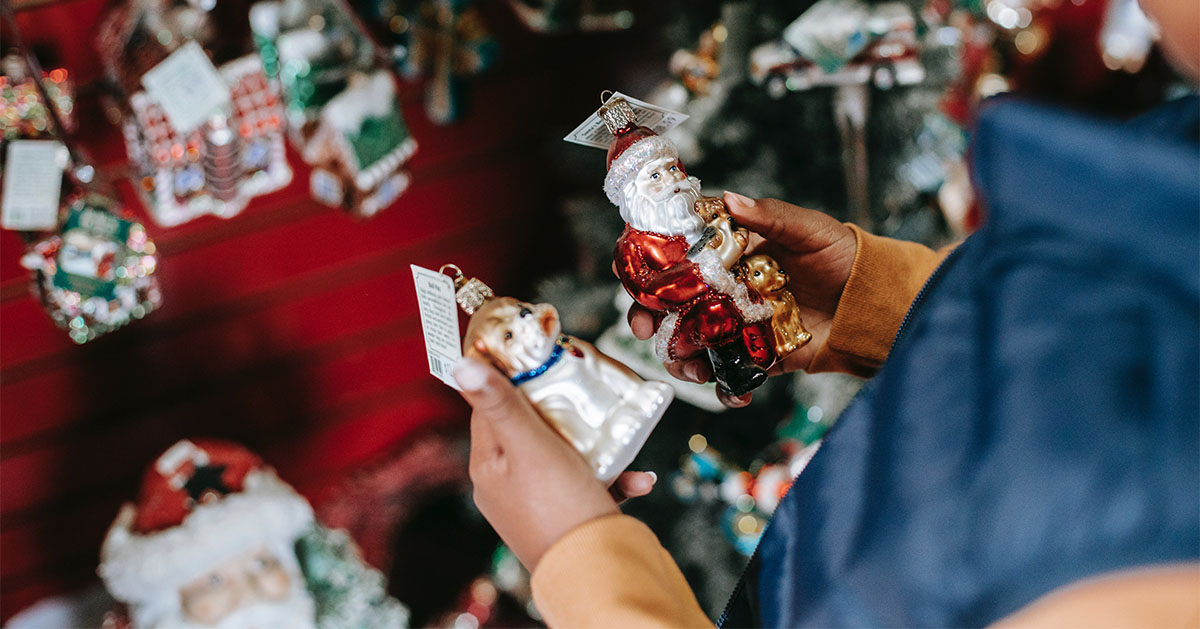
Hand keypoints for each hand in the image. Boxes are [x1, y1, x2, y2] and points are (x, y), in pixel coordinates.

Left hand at [453, 358, 655, 570]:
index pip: (490, 407)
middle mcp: (506, 484)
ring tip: (618, 436)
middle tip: (586, 390)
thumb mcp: (530, 445)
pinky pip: (588, 485)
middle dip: (563, 410)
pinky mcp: (566, 519)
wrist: (594, 572)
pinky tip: (638, 479)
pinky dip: (613, 477)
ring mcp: (536, 503)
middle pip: (530, 428)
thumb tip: (461, 365)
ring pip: (564, 455)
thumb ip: (500, 405)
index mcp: (487, 464)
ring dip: (596, 445)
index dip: (512, 378)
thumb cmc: (559, 508)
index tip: (539, 356)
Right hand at [625, 192, 855, 406]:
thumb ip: (770, 216)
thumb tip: (732, 200)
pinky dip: (725, 389)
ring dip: (679, 358)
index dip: (646, 264)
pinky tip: (733, 392)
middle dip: (647, 317)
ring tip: (690, 368)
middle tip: (644, 327)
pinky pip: (728, 375)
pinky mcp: (754, 356)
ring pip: (689, 342)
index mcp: (728, 252)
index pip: (675, 253)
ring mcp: (735, 324)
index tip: (633, 274)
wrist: (873, 304)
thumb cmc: (840, 256)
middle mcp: (723, 288)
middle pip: (668, 303)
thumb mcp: (809, 229)